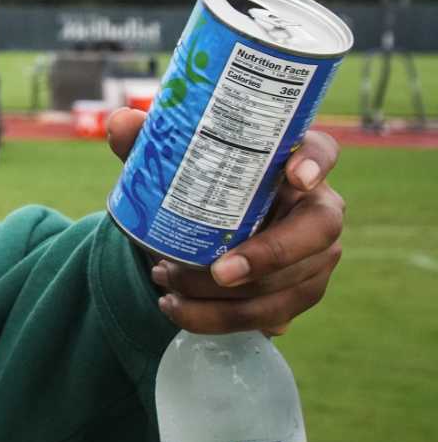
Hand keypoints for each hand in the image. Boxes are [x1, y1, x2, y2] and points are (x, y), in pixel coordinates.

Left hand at [106, 109, 343, 334]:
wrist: (197, 234)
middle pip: (317, 232)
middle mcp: (315, 207)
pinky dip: (219, 318)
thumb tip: (121, 123)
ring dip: (228, 298)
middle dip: (270, 255)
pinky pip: (270, 315)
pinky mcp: (299, 292)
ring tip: (167, 281)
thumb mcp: (169, 162)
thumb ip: (148, 141)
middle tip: (219, 270)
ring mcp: (315, 255)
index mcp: (290, 161)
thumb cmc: (195, 185)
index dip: (315, 162)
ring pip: (289, 284)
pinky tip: (179, 307)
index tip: (294, 175)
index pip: (320, 150)